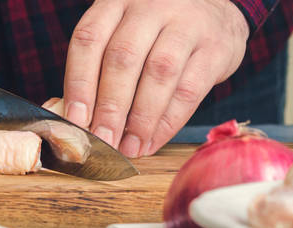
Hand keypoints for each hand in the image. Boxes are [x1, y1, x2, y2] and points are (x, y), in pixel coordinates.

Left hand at [61, 0, 249, 156]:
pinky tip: (153, 141)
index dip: (79, 82)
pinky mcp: (215, 48)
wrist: (218, 13)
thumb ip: (99, 67)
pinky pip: (189, 89)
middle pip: (123, 57)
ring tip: (129, 147)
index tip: (76, 120)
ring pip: (159, 72)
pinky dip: (168, 122)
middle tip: (102, 140)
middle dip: (110, 106)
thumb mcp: (125, 33)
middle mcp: (150, 7)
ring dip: (140, 118)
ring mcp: (186, 24)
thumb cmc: (158, 32)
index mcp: (117, 2)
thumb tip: (75, 119)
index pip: (89, 39)